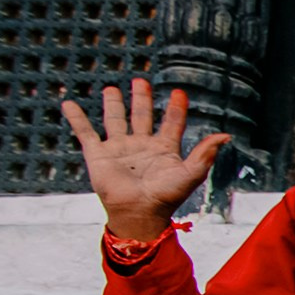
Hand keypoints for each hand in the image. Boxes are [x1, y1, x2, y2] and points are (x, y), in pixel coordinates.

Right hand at [62, 77, 230, 241]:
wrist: (138, 213)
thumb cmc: (165, 197)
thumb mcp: (189, 174)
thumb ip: (205, 154)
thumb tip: (225, 136)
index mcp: (164, 150)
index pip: (171, 123)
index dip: (176, 108)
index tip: (179, 92)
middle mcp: (141, 146)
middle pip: (141, 116)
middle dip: (142, 99)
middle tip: (141, 82)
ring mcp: (119, 149)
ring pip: (115, 120)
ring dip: (113, 104)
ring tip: (112, 88)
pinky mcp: (98, 154)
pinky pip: (84, 132)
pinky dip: (76, 118)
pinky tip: (68, 103)